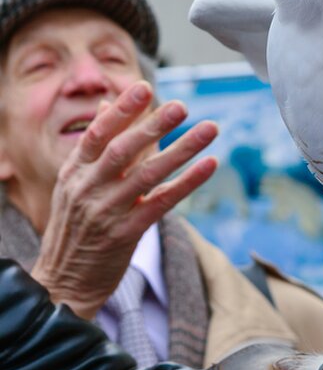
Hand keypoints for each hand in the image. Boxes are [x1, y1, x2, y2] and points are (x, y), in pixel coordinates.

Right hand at [31, 81, 217, 318]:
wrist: (64, 281)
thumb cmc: (77, 226)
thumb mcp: (75, 184)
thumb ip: (98, 148)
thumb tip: (111, 105)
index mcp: (73, 172)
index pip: (97, 134)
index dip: (121, 111)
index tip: (145, 88)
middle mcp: (87, 189)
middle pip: (123, 150)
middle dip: (153, 125)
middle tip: (182, 105)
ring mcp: (106, 212)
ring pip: (148, 175)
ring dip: (182, 150)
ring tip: (209, 129)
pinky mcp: (126, 234)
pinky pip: (162, 203)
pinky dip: (188, 183)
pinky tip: (210, 165)